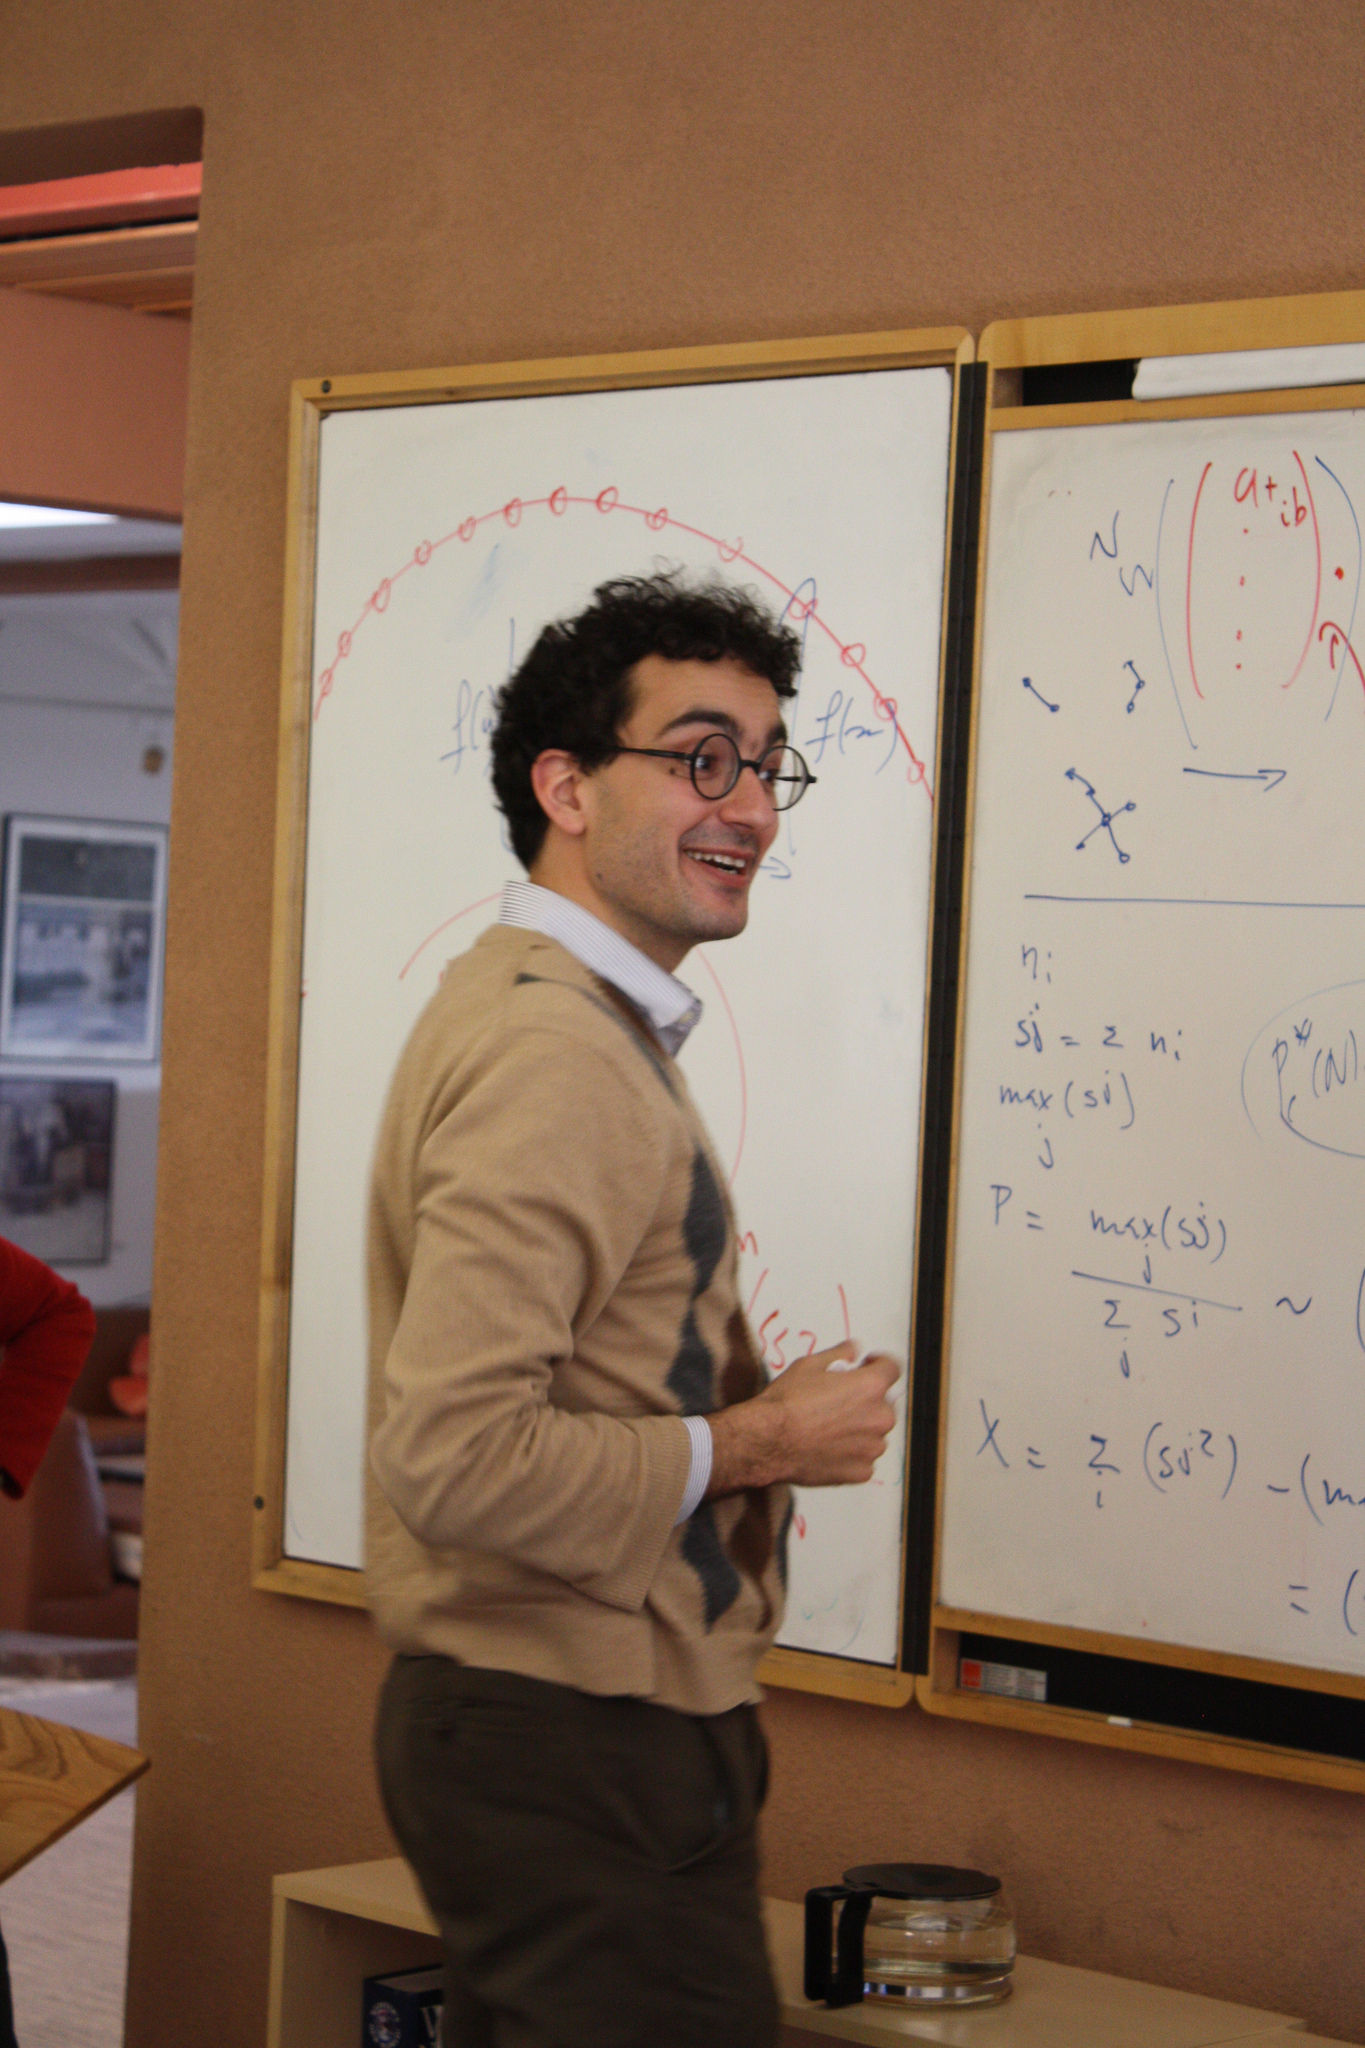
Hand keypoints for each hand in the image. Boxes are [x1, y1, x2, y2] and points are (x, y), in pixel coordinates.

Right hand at [705, 1341, 899, 1496]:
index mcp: (871, 1387)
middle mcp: (879, 1417)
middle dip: (867, 1399)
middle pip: (884, 1403)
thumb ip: (839, 1354)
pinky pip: (864, 1458)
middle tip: (839, 1400)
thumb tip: (853, 1349)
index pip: (892, 1368)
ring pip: (875, 1433)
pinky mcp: (861, 1472)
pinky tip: (828, 1447)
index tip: (868, 1365)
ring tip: (830, 1427)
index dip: (878, 1363)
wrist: (768, 1441)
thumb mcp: (810, 1365)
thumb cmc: (786, 1403)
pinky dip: (852, 1453)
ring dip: (861, 1428)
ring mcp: (872, 1448)